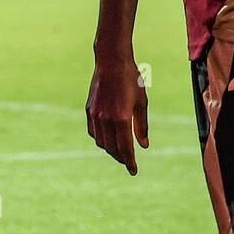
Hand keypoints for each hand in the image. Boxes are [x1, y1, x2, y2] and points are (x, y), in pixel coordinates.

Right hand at [86, 57, 148, 174]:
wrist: (111, 61)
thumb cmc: (131, 80)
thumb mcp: (141, 102)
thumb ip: (141, 126)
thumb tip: (143, 146)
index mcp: (121, 118)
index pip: (125, 148)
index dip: (130, 161)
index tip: (134, 171)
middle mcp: (106, 120)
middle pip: (112, 148)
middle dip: (121, 158)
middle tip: (129, 162)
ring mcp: (95, 116)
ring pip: (101, 142)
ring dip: (111, 150)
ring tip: (120, 151)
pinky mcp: (89, 111)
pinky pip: (94, 132)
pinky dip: (101, 139)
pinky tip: (108, 139)